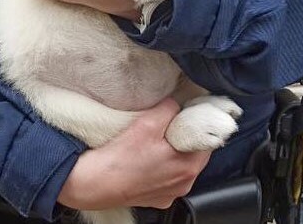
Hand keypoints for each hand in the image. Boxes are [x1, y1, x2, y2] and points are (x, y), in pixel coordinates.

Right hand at [57, 99, 211, 209]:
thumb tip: (176, 103)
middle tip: (169, 125)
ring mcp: (169, 194)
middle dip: (184, 138)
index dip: (197, 125)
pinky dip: (160, 167)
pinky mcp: (155, 199)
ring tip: (155, 141)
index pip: (206, 141)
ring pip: (180, 166)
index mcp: (188, 167)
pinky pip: (166, 179)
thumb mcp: (148, 123)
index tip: (189, 115)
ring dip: (172, 153)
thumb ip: (168, 109)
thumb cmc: (121, 158)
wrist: (96, 183)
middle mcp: (183, 184)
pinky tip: (146, 158)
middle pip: (193, 154)